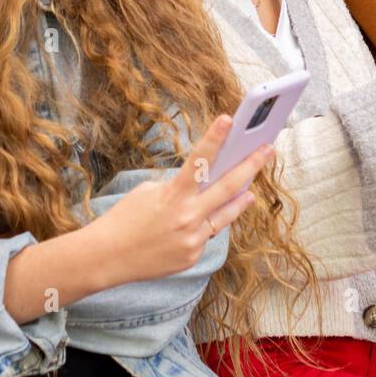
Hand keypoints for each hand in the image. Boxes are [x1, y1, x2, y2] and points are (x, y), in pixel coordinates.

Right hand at [90, 114, 272, 284]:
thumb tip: (203, 186)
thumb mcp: (149, 192)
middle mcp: (188, 217)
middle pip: (228, 187)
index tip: (229, 118)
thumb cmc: (125, 218)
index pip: (199, 160)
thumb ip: (178, 188)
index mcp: (173, 195)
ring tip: (252, 188)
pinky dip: (208, 224)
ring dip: (242, 199)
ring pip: (226, 215)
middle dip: (251, 166)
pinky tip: (209, 217)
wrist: (107, 257)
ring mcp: (193, 239)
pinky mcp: (192, 256)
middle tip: (268, 149)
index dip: (215, 137)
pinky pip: (208, 235)